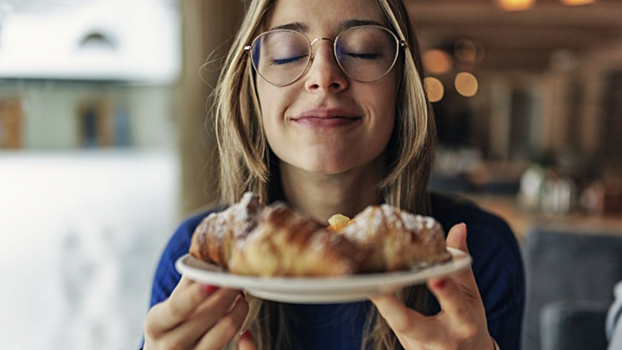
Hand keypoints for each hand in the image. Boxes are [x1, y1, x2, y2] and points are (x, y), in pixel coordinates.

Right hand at [143, 276, 248, 349]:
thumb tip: (208, 254)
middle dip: (227, 294)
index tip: (215, 280)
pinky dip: (246, 345)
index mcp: (156, 324)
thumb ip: (187, 284)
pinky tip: (246, 333)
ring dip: (238, 312)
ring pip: (223, 334)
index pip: (178, 307)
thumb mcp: (167, 307)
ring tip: (242, 298)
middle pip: (207, 316)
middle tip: (238, 279)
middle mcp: (169, 345)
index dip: (197, 294)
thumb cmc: (168, 328)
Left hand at [370, 223, 493, 349]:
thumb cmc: (467, 322)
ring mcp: (421, 349)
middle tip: (376, 288)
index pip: (456, 307)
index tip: (436, 276)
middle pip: (412, 327)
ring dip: (381, 305)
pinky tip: (366, 288)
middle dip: (394, 309)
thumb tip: (459, 226)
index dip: (447, 292)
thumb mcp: (470, 296)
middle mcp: (442, 340)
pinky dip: (382, 308)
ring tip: (363, 281)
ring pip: (396, 327)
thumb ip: (461, 264)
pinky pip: (391, 327)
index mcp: (464, 324)